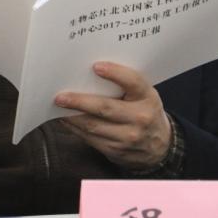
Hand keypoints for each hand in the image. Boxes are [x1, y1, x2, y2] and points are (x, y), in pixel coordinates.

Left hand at [55, 61, 171, 170]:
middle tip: (61, 96)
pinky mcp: (115, 150)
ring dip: (72, 116)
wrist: (159, 146)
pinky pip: (89, 138)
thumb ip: (126, 85)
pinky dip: (75, 128)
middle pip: (105, 108)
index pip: (133, 82)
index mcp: (147, 97)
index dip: (115, 73)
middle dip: (80, 101)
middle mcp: (139, 118)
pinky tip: (66, 120)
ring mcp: (127, 137)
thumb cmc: (145, 111)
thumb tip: (90, 72)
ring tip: (58, 107)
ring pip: (93, 125)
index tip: (96, 66)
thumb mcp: (144, 95)